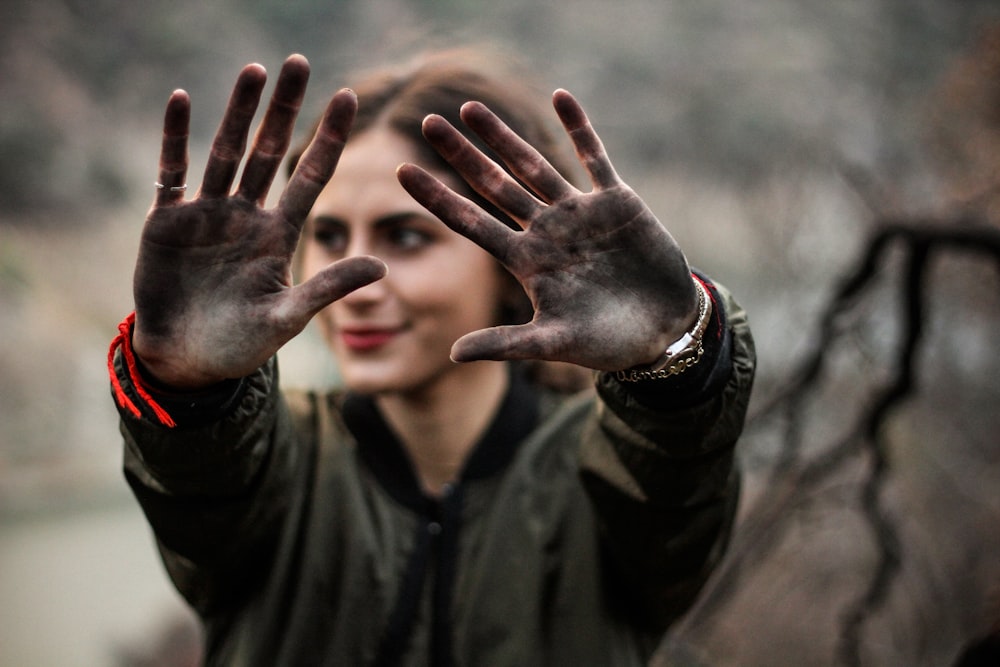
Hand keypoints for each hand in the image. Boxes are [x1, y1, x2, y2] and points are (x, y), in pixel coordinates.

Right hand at [132, 55, 385, 388]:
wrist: (187, 362)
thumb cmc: (242, 344)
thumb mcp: (290, 317)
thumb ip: (329, 288)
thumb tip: (383, 265)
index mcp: (279, 234)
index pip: (310, 176)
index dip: (329, 138)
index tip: (349, 96)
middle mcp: (247, 215)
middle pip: (269, 151)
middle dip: (284, 108)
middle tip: (298, 62)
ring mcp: (207, 214)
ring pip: (227, 152)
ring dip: (238, 112)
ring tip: (254, 70)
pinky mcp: (168, 222)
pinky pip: (172, 173)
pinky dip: (175, 138)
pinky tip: (181, 100)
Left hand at [397, 89, 696, 370]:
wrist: (664, 330)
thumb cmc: (608, 342)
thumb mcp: (554, 343)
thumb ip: (506, 344)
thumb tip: (451, 354)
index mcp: (526, 262)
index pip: (471, 222)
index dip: (438, 197)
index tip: (402, 172)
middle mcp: (545, 231)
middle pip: (493, 185)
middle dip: (462, 154)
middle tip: (427, 122)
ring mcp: (579, 214)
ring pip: (534, 165)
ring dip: (504, 137)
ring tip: (471, 108)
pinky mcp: (617, 202)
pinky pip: (594, 157)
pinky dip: (579, 128)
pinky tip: (560, 97)